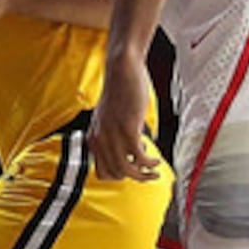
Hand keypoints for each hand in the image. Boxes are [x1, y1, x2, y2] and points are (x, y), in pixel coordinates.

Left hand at [91, 51, 161, 181]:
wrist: (122, 71)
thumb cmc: (119, 92)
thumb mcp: (108, 119)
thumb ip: (111, 136)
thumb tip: (127, 155)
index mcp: (93, 138)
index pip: (101, 172)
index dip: (119, 176)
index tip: (132, 172)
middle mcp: (100, 139)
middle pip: (115, 174)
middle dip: (134, 178)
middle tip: (149, 174)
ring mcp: (113, 135)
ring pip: (127, 171)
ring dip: (144, 176)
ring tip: (155, 171)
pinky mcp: (128, 128)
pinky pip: (139, 158)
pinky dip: (150, 163)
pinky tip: (156, 159)